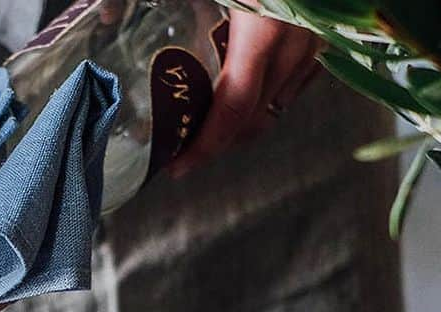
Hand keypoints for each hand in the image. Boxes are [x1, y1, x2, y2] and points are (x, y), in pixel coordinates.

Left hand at [169, 6, 322, 177]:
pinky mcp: (332, 29)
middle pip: (256, 118)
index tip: (178, 167)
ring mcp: (320, 38)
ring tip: (213, 124)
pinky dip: (274, 93)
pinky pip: (302, 78)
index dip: (204, 147)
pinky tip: (250, 89)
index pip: (232, 112)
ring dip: (247, 121)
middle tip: (187, 148)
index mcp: (264, 33)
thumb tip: (108, 15)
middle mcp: (298, 43)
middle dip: (220, 142)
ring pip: (281, 102)